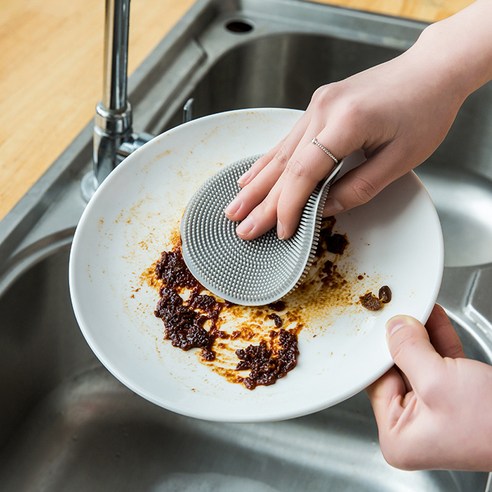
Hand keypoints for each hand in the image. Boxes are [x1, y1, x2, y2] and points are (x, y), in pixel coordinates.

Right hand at [225, 1, 491, 239]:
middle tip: (242, 228)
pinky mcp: (318, 107)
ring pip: (280, 154)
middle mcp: (323, 110)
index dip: (289, 206)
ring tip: (235, 207)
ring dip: (256, 185)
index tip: (280, 230)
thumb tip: (325, 208)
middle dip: (262, 202)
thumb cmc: (425, 111)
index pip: (305, 173)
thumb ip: (359, 188)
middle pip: (285, 165)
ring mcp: (317, 106)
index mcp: (347, 122)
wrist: (431, 70)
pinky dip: (268, 163)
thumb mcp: (401, 159)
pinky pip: (287, 141)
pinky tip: (251, 177)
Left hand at [367, 305, 491, 470]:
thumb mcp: (437, 381)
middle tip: (399, 311)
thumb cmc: (490, 428)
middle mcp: (412, 425)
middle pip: (397, 369)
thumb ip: (409, 350)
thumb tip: (395, 328)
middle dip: (402, 338)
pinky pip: (440, 362)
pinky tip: (434, 318)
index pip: (377, 380)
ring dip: (421, 332)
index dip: (381, 350)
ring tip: (415, 308)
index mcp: (397, 434)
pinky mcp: (455, 398)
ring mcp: (434, 410)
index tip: (382, 324)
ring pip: (419, 361)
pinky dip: (438, 339)